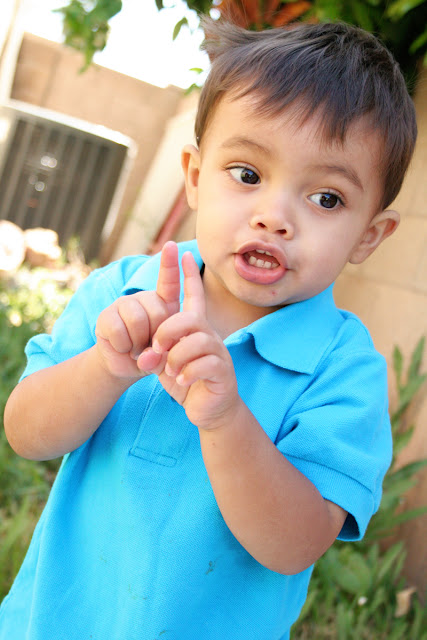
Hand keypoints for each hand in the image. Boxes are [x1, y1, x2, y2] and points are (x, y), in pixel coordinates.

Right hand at [95, 241, 180, 379]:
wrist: (125, 365)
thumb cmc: (151, 356)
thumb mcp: (165, 355)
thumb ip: (164, 355)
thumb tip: (148, 355)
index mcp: (164, 304)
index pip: (169, 281)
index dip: (170, 263)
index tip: (171, 245)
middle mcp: (144, 298)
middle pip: (157, 310)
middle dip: (156, 334)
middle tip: (150, 345)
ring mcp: (123, 304)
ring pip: (137, 319)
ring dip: (138, 342)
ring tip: (136, 347)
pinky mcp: (105, 315)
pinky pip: (118, 329)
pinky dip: (123, 345)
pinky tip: (123, 347)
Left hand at [139, 251, 239, 429]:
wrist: (209, 410)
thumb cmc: (187, 381)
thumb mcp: (165, 364)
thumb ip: (155, 354)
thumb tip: (148, 355)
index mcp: (196, 329)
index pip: (194, 296)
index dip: (188, 275)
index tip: (183, 253)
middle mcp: (210, 336)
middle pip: (189, 318)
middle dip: (167, 331)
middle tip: (158, 349)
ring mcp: (219, 353)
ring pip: (197, 341)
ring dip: (177, 357)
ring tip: (172, 371)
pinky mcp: (223, 372)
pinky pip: (205, 364)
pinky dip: (188, 373)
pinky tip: (183, 382)